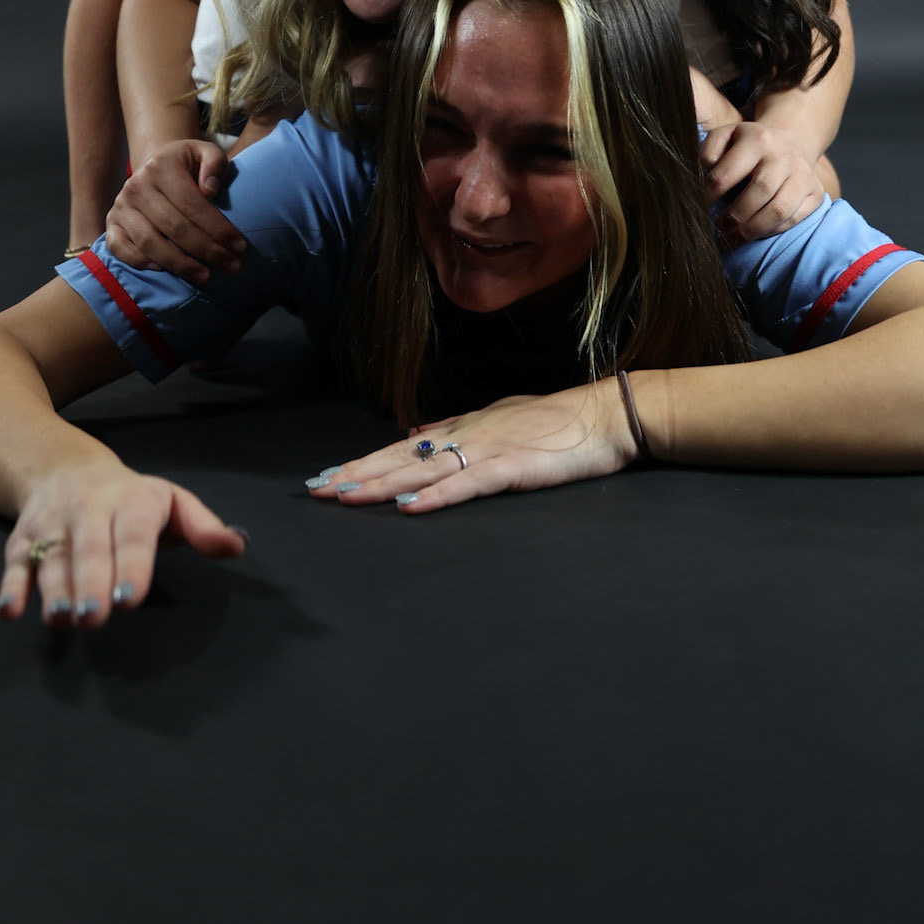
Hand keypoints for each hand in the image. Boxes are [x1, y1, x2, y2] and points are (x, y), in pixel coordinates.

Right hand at [0, 461, 245, 625]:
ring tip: (61, 619)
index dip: (130, 565)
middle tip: (94, 617)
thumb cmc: (131, 497)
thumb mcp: (171, 502)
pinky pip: (13, 562)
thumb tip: (236, 546)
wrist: (66, 468)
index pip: (132, 534)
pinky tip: (8, 612)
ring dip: (52, 589)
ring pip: (51, 557)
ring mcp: (52, 524)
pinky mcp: (21, 539)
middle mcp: (88, 510)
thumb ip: (202, 526)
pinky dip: (9, 587)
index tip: (129, 598)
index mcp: (131, 501)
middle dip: (90, 582)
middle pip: (88, 548)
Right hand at [104, 139, 245, 281]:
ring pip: (150, 243)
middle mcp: (136, 186)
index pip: (192, 204)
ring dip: (180, 264)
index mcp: (161, 167)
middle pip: (174, 227)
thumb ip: (215, 163)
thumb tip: (210, 189)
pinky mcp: (111, 224)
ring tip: (206, 276)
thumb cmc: (187, 165)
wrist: (156, 167)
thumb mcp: (205, 152)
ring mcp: (120, 207)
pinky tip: (165, 271)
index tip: (240, 246)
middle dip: (207, 251)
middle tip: (232, 266)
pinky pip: (120, 248)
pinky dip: (140, 262)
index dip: (218, 228)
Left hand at [306, 380, 638, 514]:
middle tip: (317, 489)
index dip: (365, 463)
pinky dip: (436, 496)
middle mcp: (467, 435)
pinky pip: (466, 485)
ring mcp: (488, 451)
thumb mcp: (500, 416)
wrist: (605, 417)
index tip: (329, 476)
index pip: (403, 447)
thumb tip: (415, 430)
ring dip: (381, 484)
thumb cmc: (558, 420)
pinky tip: (408, 508)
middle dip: (358, 475)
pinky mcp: (512, 469)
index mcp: (464, 427)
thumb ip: (457, 426)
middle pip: (401, 457)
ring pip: (424, 469)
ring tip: (345, 496)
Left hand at [701, 121, 825, 241]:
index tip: (699, 207)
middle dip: (734, 216)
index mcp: (758, 139)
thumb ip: (709, 151)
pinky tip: (755, 233)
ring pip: (779, 210)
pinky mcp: (816, 192)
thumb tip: (702, 176)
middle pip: (759, 192)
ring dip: (752, 230)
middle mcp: (784, 155)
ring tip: (732, 238)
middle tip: (718, 229)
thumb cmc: (748, 145)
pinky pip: (794, 219)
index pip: (727, 173)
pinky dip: (772, 231)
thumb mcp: (725, 136)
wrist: (789, 142)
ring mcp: (804, 174)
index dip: (709, 195)